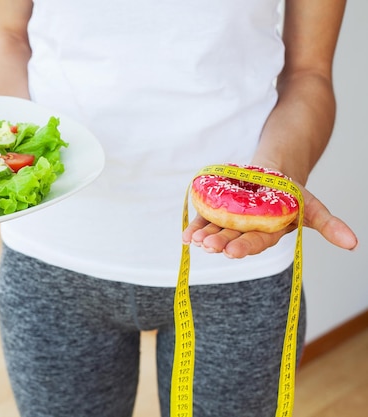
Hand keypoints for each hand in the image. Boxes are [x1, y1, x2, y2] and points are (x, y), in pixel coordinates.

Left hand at [182, 184, 357, 258]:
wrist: (272, 173)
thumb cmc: (291, 193)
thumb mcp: (311, 206)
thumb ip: (329, 225)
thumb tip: (354, 244)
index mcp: (269, 232)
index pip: (257, 242)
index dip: (245, 247)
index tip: (232, 252)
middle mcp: (247, 230)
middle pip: (233, 238)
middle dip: (221, 242)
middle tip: (208, 246)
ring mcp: (230, 221)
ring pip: (217, 230)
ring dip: (204, 235)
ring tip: (194, 240)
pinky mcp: (217, 210)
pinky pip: (205, 219)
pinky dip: (195, 226)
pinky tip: (186, 235)